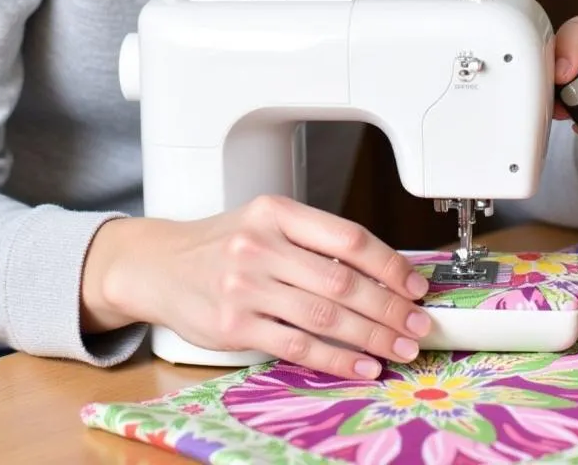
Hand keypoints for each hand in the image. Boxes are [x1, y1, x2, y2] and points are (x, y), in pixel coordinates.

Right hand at [81, 196, 431, 379]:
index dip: (389, 264)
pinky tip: (362, 365)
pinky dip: (336, 360)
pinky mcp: (235, 326)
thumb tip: (383, 272)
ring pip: (324, 316)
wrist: (158, 265)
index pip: (347, 237)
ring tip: (401, 348)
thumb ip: (314, 241)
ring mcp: (245, 287)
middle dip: (389, 307)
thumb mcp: (265, 222)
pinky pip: (297, 346)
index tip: (415, 285)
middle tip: (419, 324)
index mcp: (276, 211)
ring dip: (371, 337)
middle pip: (342, 281)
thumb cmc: (222, 244)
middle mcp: (261, 245)